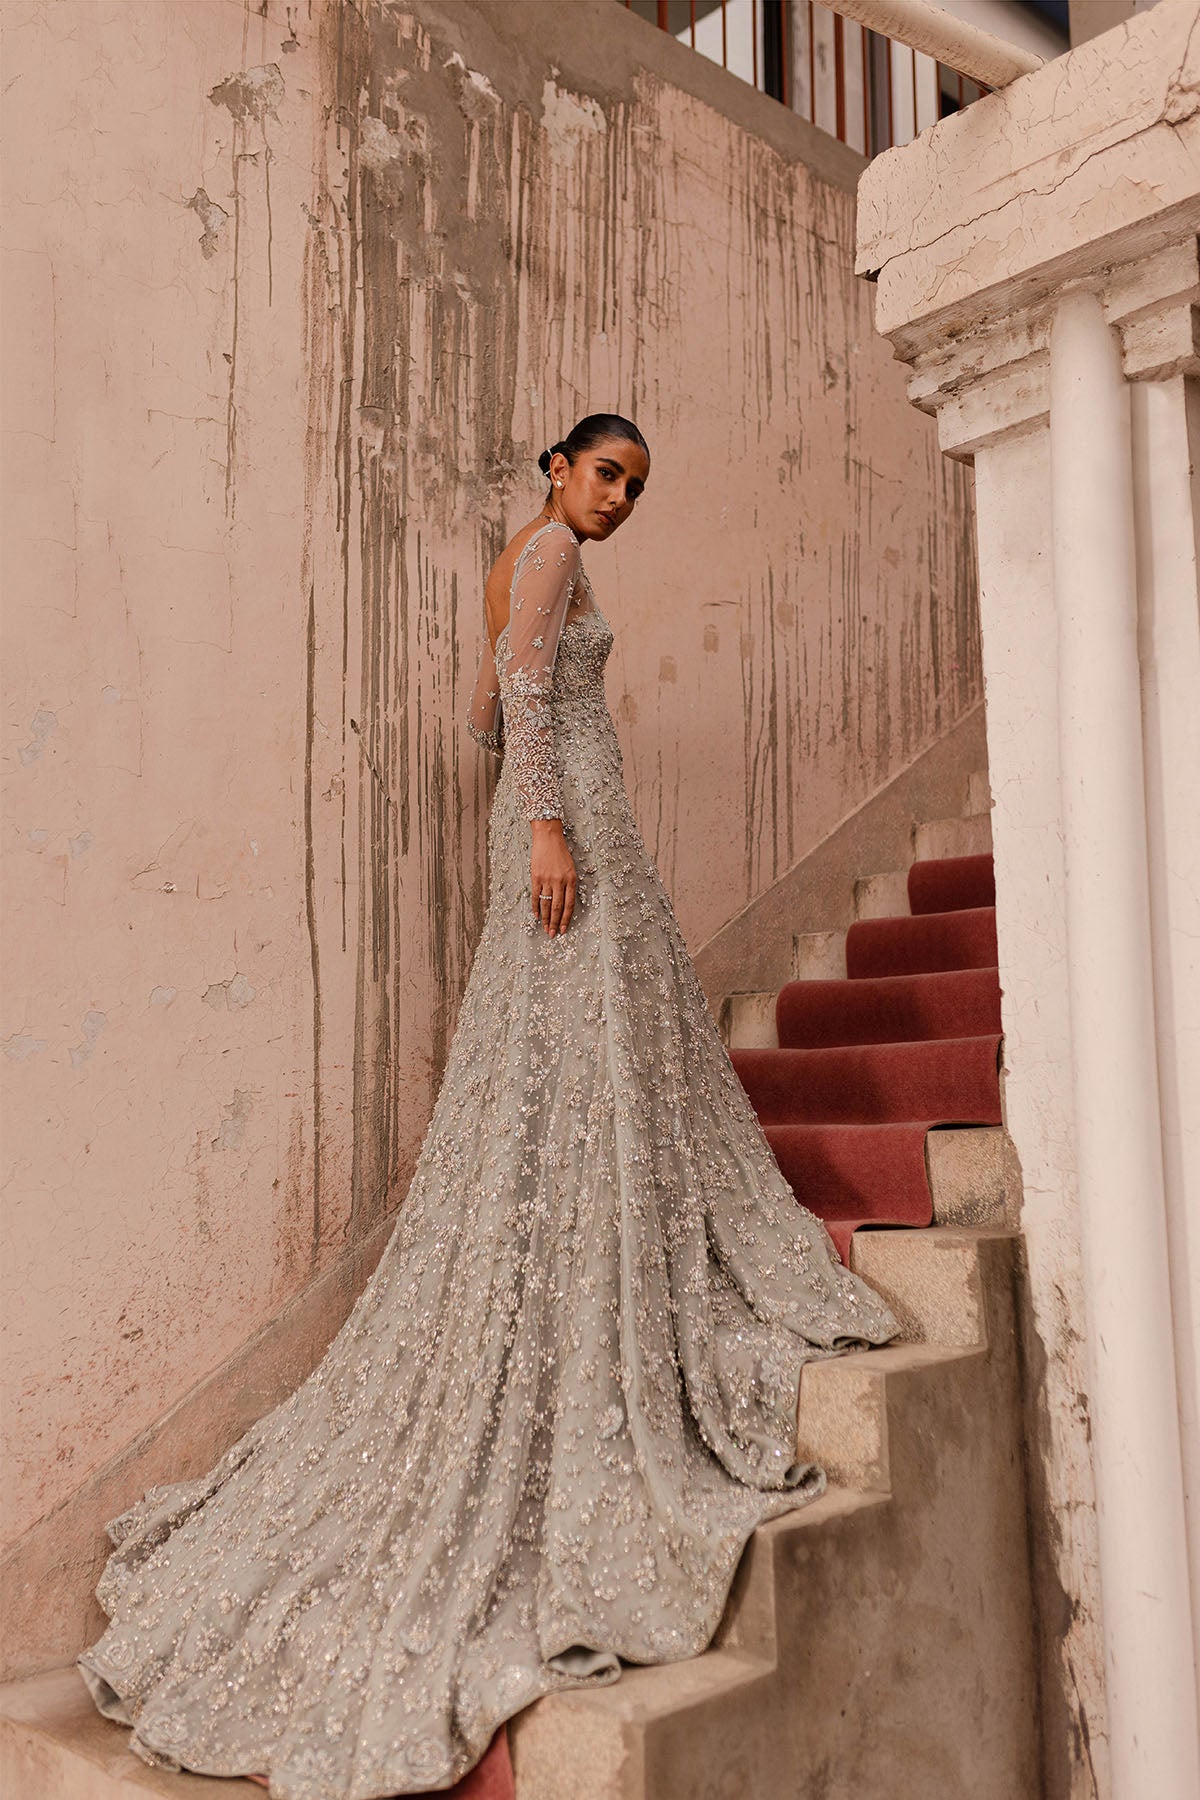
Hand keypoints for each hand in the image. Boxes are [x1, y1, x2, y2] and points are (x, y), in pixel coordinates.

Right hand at [530, 819, 575, 935]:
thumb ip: (569, 884)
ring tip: (545, 929)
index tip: (564, 930)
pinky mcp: (536, 877)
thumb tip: (565, 902)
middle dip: (556, 923)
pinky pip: (535, 896)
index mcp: (571, 880)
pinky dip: (535, 907)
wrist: (548, 838)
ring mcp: (547, 879)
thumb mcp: (571, 868)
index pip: (569, 905)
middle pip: (558, 907)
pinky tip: (536, 916)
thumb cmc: (561, 852)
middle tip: (553, 934)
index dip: (567, 919)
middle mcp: (560, 881)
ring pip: (546, 904)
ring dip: (546, 918)